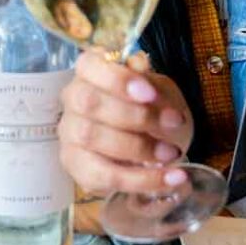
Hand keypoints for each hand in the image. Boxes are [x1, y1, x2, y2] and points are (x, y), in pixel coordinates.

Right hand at [58, 50, 194, 198]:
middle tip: (175, 122)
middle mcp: (72, 101)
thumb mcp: (157, 91)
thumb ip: (149, 81)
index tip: (150, 93)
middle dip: (135, 115)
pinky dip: (143, 180)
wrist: (148, 146)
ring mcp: (70, 136)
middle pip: (90, 103)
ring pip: (92, 138)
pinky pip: (105, 176)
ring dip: (138, 147)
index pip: (88, 65)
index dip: (117, 79)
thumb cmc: (149, 109)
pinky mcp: (78, 169)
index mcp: (89, 73)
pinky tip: (173, 178)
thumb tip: (139, 65)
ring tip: (172, 152)